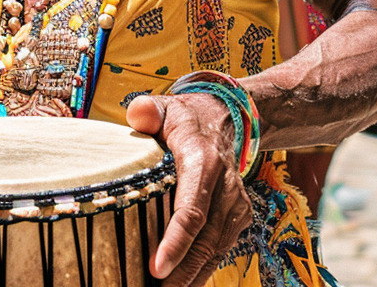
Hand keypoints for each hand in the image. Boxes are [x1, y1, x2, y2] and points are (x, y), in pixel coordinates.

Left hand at [126, 93, 251, 285]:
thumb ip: (148, 110)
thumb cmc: (184, 120)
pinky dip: (201, 270)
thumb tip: (137, 115)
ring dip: (191, 277)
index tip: (157, 269)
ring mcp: (236, 204)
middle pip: (204, 240)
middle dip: (181, 272)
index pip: (192, 211)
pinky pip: (220, 249)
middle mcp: (226, 186)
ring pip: (215, 250)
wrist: (223, 120)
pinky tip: (181, 283)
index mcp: (204, 162)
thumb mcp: (166, 108)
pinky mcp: (239, 216)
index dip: (175, 242)